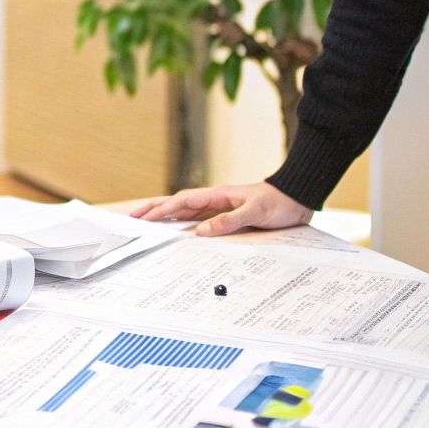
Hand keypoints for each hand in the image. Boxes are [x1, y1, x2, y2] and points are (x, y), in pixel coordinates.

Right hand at [128, 180, 312, 235]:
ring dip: (166, 215)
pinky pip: (198, 219)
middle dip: (155, 209)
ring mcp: (219, 207)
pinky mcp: (226, 216)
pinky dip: (183, 223)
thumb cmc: (278, 203)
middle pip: (178, 203)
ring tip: (147, 221)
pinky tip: (176, 229)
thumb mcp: (255, 212)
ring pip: (185, 211)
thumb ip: (229, 221)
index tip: (145, 218)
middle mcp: (215, 200)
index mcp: (218, 195)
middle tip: (133, 217)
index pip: (183, 202)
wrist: (296, 198)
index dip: (163, 209)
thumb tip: (201, 232)